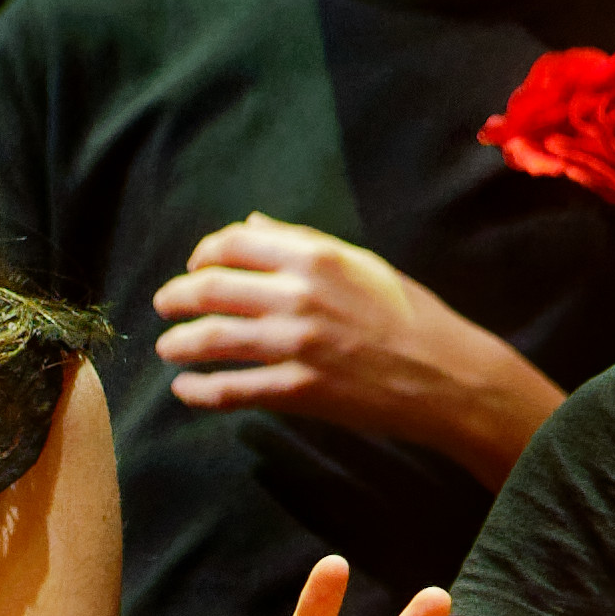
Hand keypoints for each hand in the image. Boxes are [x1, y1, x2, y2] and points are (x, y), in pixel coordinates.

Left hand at [152, 214, 564, 470]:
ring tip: (168, 349)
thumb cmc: (412, 317)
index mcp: (317, 258)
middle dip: (177, 298)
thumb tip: (252, 224)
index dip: (204, 254)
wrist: (448, 377)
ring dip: (179, 344)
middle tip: (165, 306)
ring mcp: (296, 345)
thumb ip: (305, 243)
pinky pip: (231, 390)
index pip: (234, 244)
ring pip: (211, 339)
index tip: (195, 266)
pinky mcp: (298, 390)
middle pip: (211, 290)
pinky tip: (187, 389)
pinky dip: (199, 391)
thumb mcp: (365, 265)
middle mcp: (300, 296)